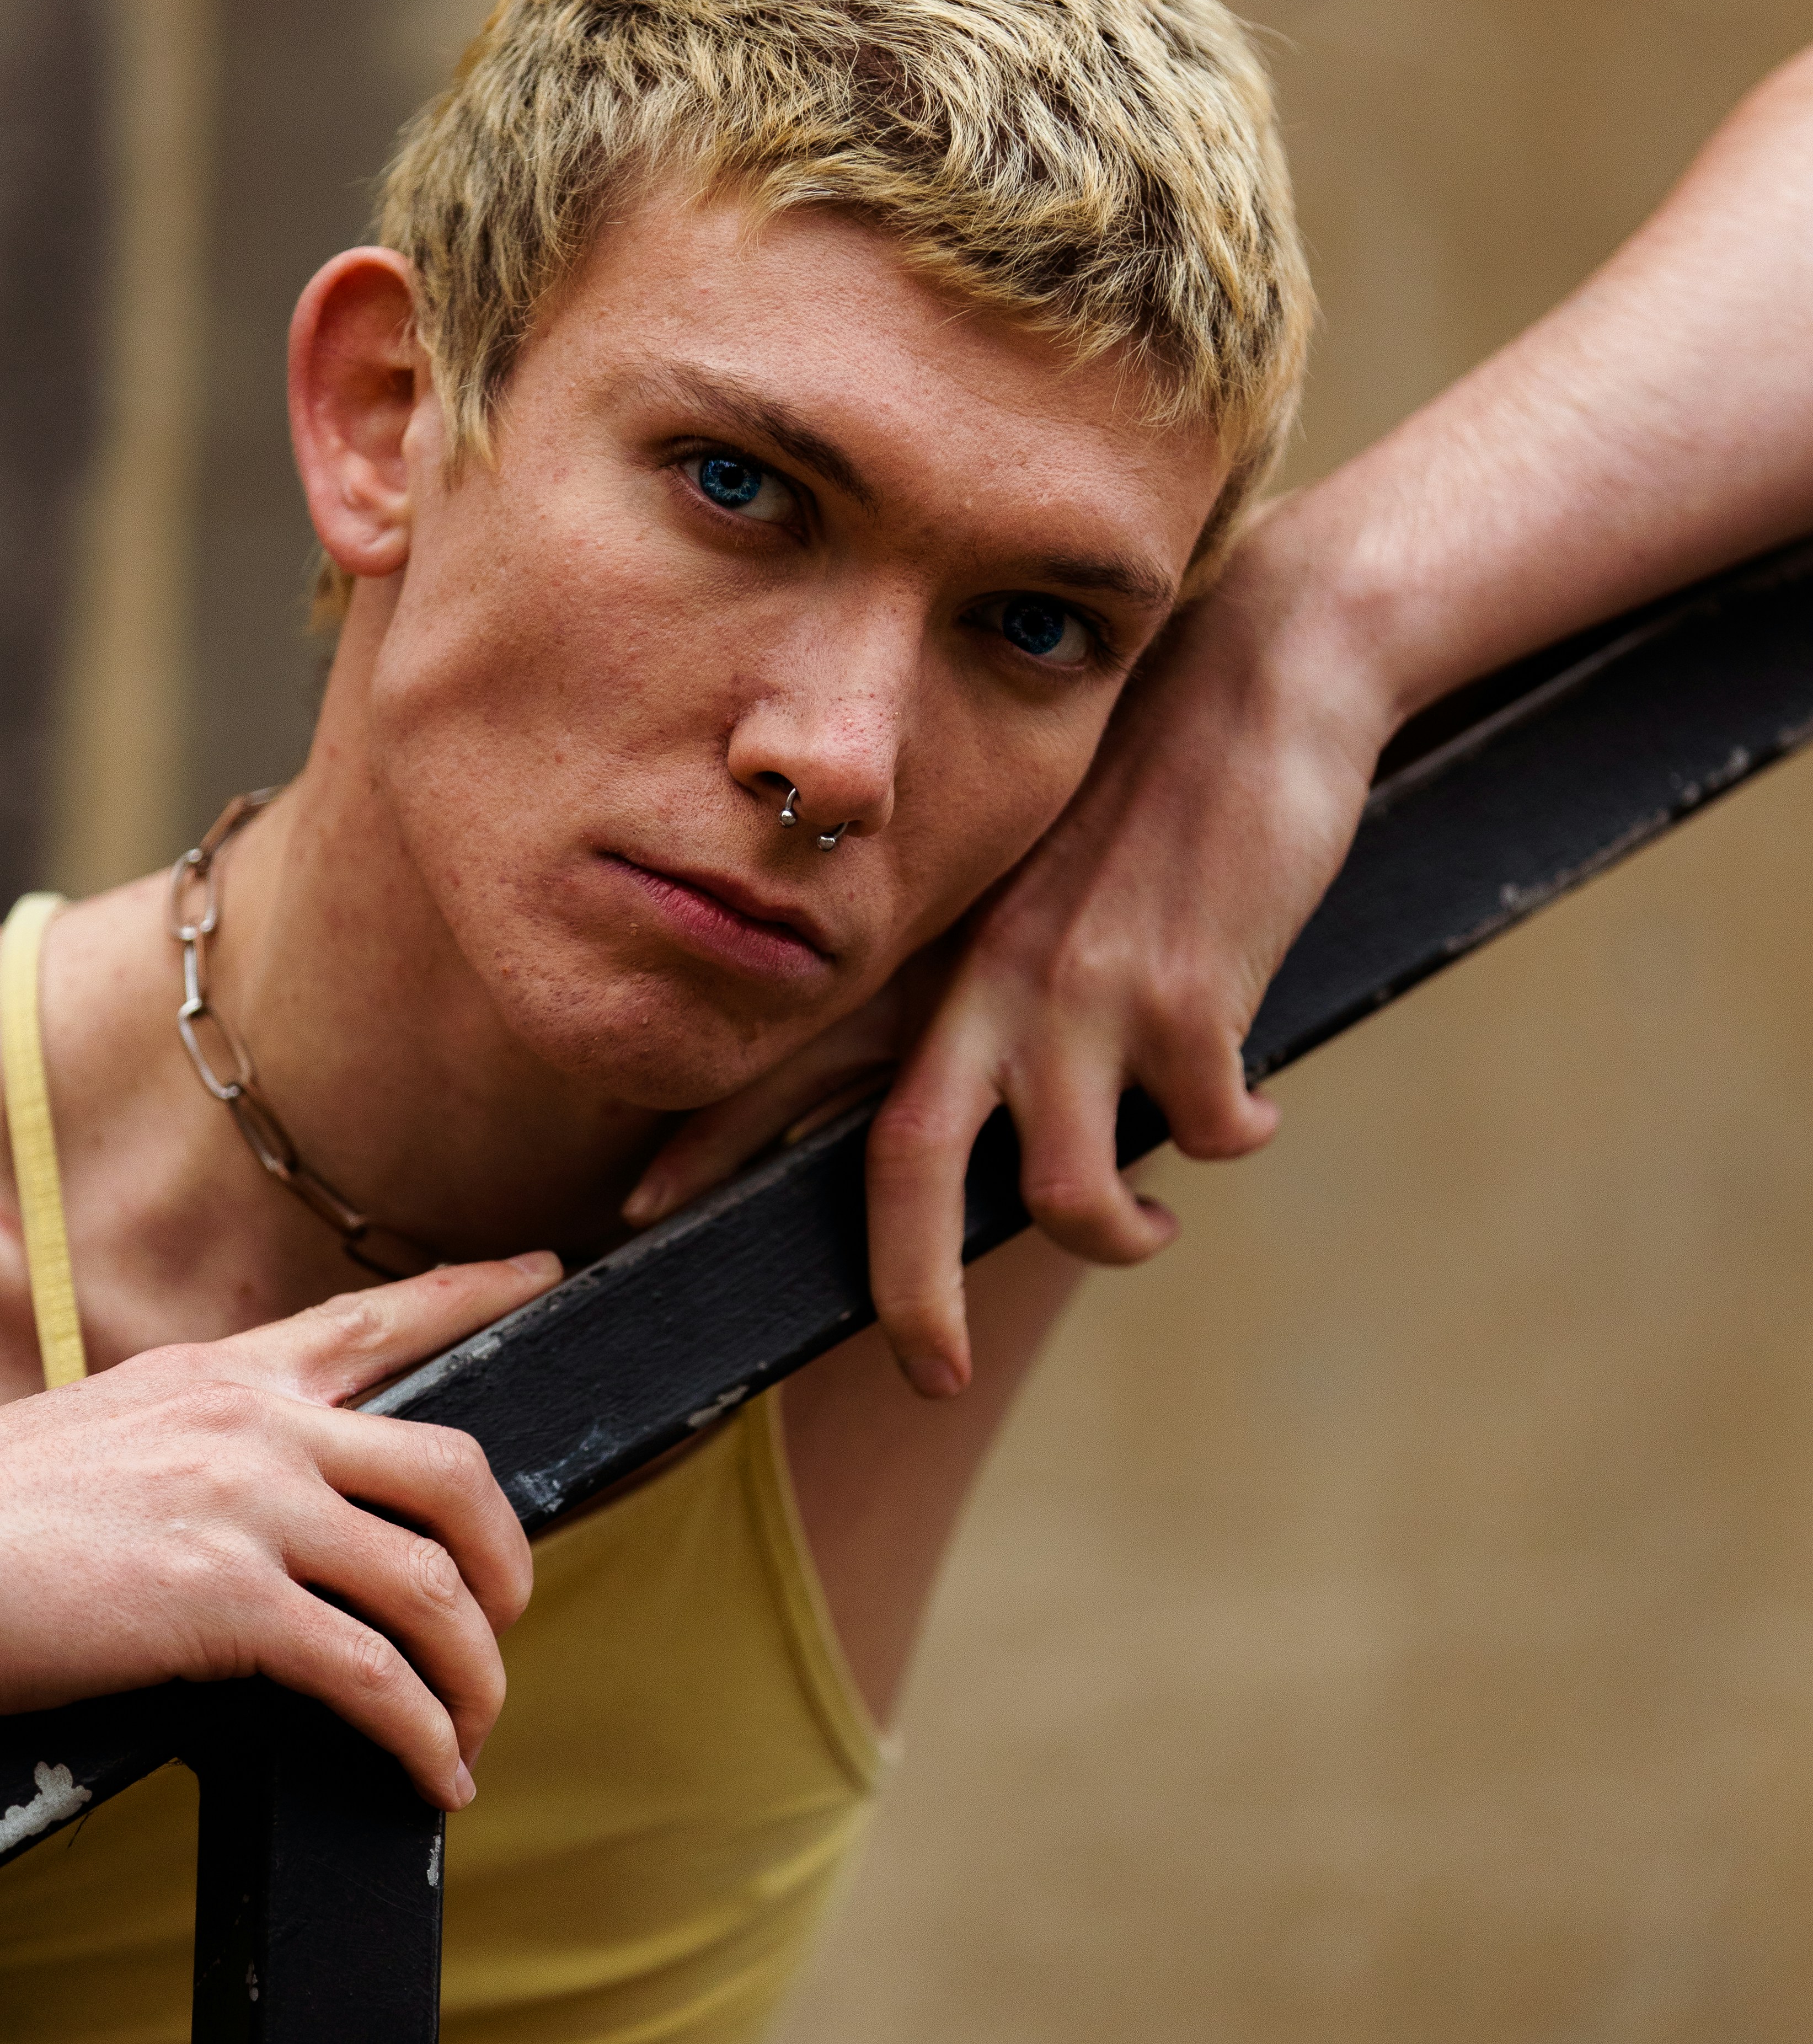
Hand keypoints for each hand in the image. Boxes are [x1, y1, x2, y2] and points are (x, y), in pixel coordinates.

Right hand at [0, 1253, 556, 1807]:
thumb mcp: (111, 1433)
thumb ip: (202, 1440)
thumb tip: (271, 1489)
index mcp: (223, 1377)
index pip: (372, 1319)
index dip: (472, 1291)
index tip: (540, 1270)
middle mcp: (256, 1427)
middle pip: (451, 1469)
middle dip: (506, 1553)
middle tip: (507, 1613)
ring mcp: (248, 1510)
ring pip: (430, 1585)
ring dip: (473, 1672)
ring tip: (472, 1728)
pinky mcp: (228, 1604)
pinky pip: (372, 1675)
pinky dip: (421, 1733)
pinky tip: (433, 1771)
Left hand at [628, 507, 1394, 1395]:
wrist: (1265, 669)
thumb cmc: (1145, 779)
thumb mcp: (1031, 870)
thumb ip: (985, 973)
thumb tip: (973, 1098)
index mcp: (945, 942)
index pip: (797, 1052)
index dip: (714, 1139)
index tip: (642, 1211)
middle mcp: (992, 973)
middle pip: (910, 1166)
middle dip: (909, 1295)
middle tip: (937, 1373)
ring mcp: (1088, 989)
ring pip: (1070, 1191)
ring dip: (1116, 1233)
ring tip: (1146, 1223)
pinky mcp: (1193, 996)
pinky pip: (1206, 1129)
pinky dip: (1233, 1135)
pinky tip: (1249, 1112)